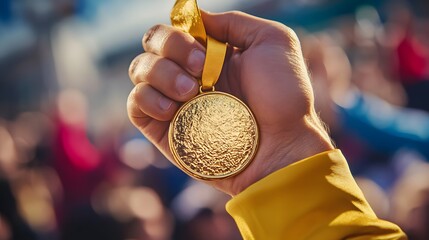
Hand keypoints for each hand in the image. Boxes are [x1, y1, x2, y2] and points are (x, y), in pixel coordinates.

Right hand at [127, 11, 333, 195]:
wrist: (284, 144)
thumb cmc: (285, 95)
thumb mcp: (271, 40)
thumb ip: (232, 22)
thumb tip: (195, 18)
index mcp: (209, 55)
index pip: (172, 31)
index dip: (178, 33)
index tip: (201, 48)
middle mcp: (188, 75)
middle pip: (151, 46)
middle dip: (170, 48)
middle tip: (198, 68)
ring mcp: (175, 102)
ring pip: (139, 71)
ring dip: (161, 74)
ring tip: (191, 92)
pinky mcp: (165, 130)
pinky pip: (135, 106)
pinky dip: (147, 99)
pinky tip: (173, 109)